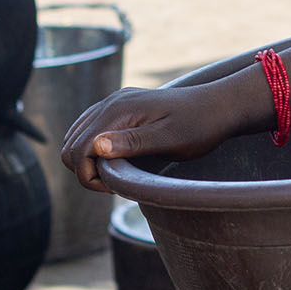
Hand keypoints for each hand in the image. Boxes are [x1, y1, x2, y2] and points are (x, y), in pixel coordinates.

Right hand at [60, 80, 254, 193]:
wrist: (220, 106)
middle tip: (117, 183)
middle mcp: (111, 102)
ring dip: (89, 161)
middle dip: (85, 170)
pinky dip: (95, 150)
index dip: (88, 176)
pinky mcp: (121, 108)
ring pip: (77, 137)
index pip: (78, 149)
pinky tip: (119, 160)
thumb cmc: (199, 126)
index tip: (116, 187)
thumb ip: (132, 142)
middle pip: (71, 144)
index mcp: (118, 110)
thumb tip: (95, 146)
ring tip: (120, 173)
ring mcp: (115, 103)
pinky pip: (92, 130)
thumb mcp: (169, 140)